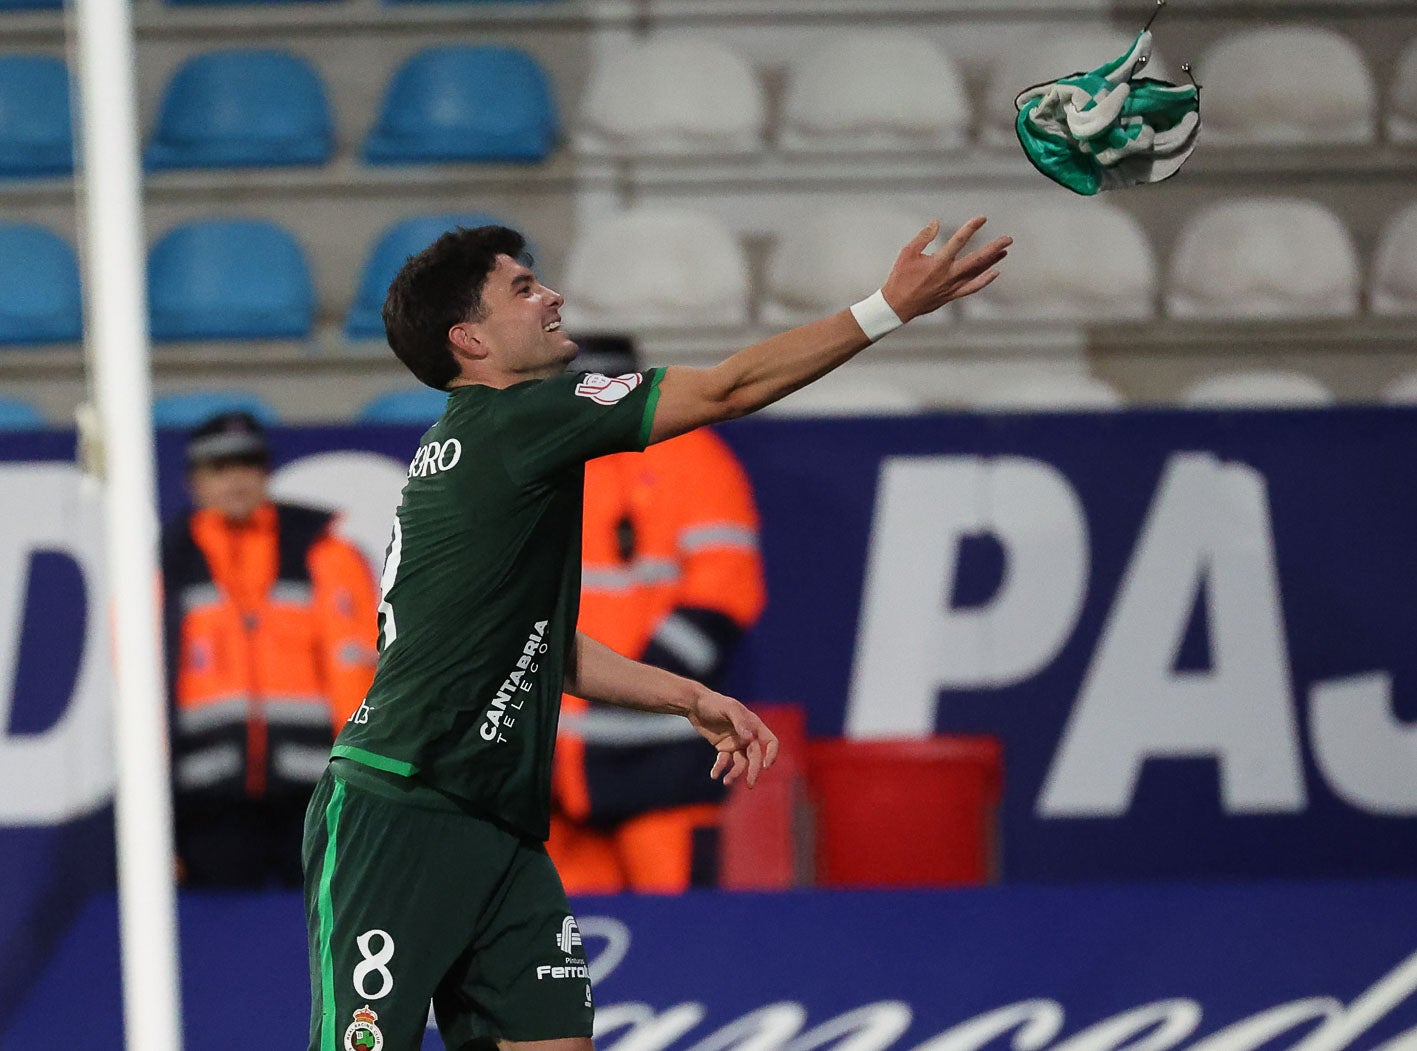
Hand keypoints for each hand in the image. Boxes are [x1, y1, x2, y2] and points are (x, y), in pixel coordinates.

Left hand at [687, 690, 779, 787]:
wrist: (695, 704)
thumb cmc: (714, 703)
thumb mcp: (728, 708)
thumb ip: (740, 721)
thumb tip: (750, 738)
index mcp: (754, 725)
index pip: (771, 741)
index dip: (771, 754)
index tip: (766, 766)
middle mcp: (748, 736)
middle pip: (755, 757)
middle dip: (753, 771)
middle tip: (750, 784)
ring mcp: (736, 743)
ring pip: (740, 763)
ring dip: (735, 774)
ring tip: (726, 781)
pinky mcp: (723, 748)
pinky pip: (725, 761)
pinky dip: (720, 768)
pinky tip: (714, 775)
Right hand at [880, 217, 1010, 321]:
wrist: (897, 306)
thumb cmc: (900, 278)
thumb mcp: (907, 253)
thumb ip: (923, 237)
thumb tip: (936, 223)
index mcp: (937, 262)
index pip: (958, 241)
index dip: (971, 228)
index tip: (982, 219)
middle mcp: (948, 275)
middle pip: (977, 259)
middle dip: (994, 248)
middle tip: (1008, 239)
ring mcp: (952, 287)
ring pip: (977, 273)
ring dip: (992, 261)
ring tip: (1004, 251)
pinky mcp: (951, 295)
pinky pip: (972, 288)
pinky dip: (984, 280)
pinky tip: (994, 273)